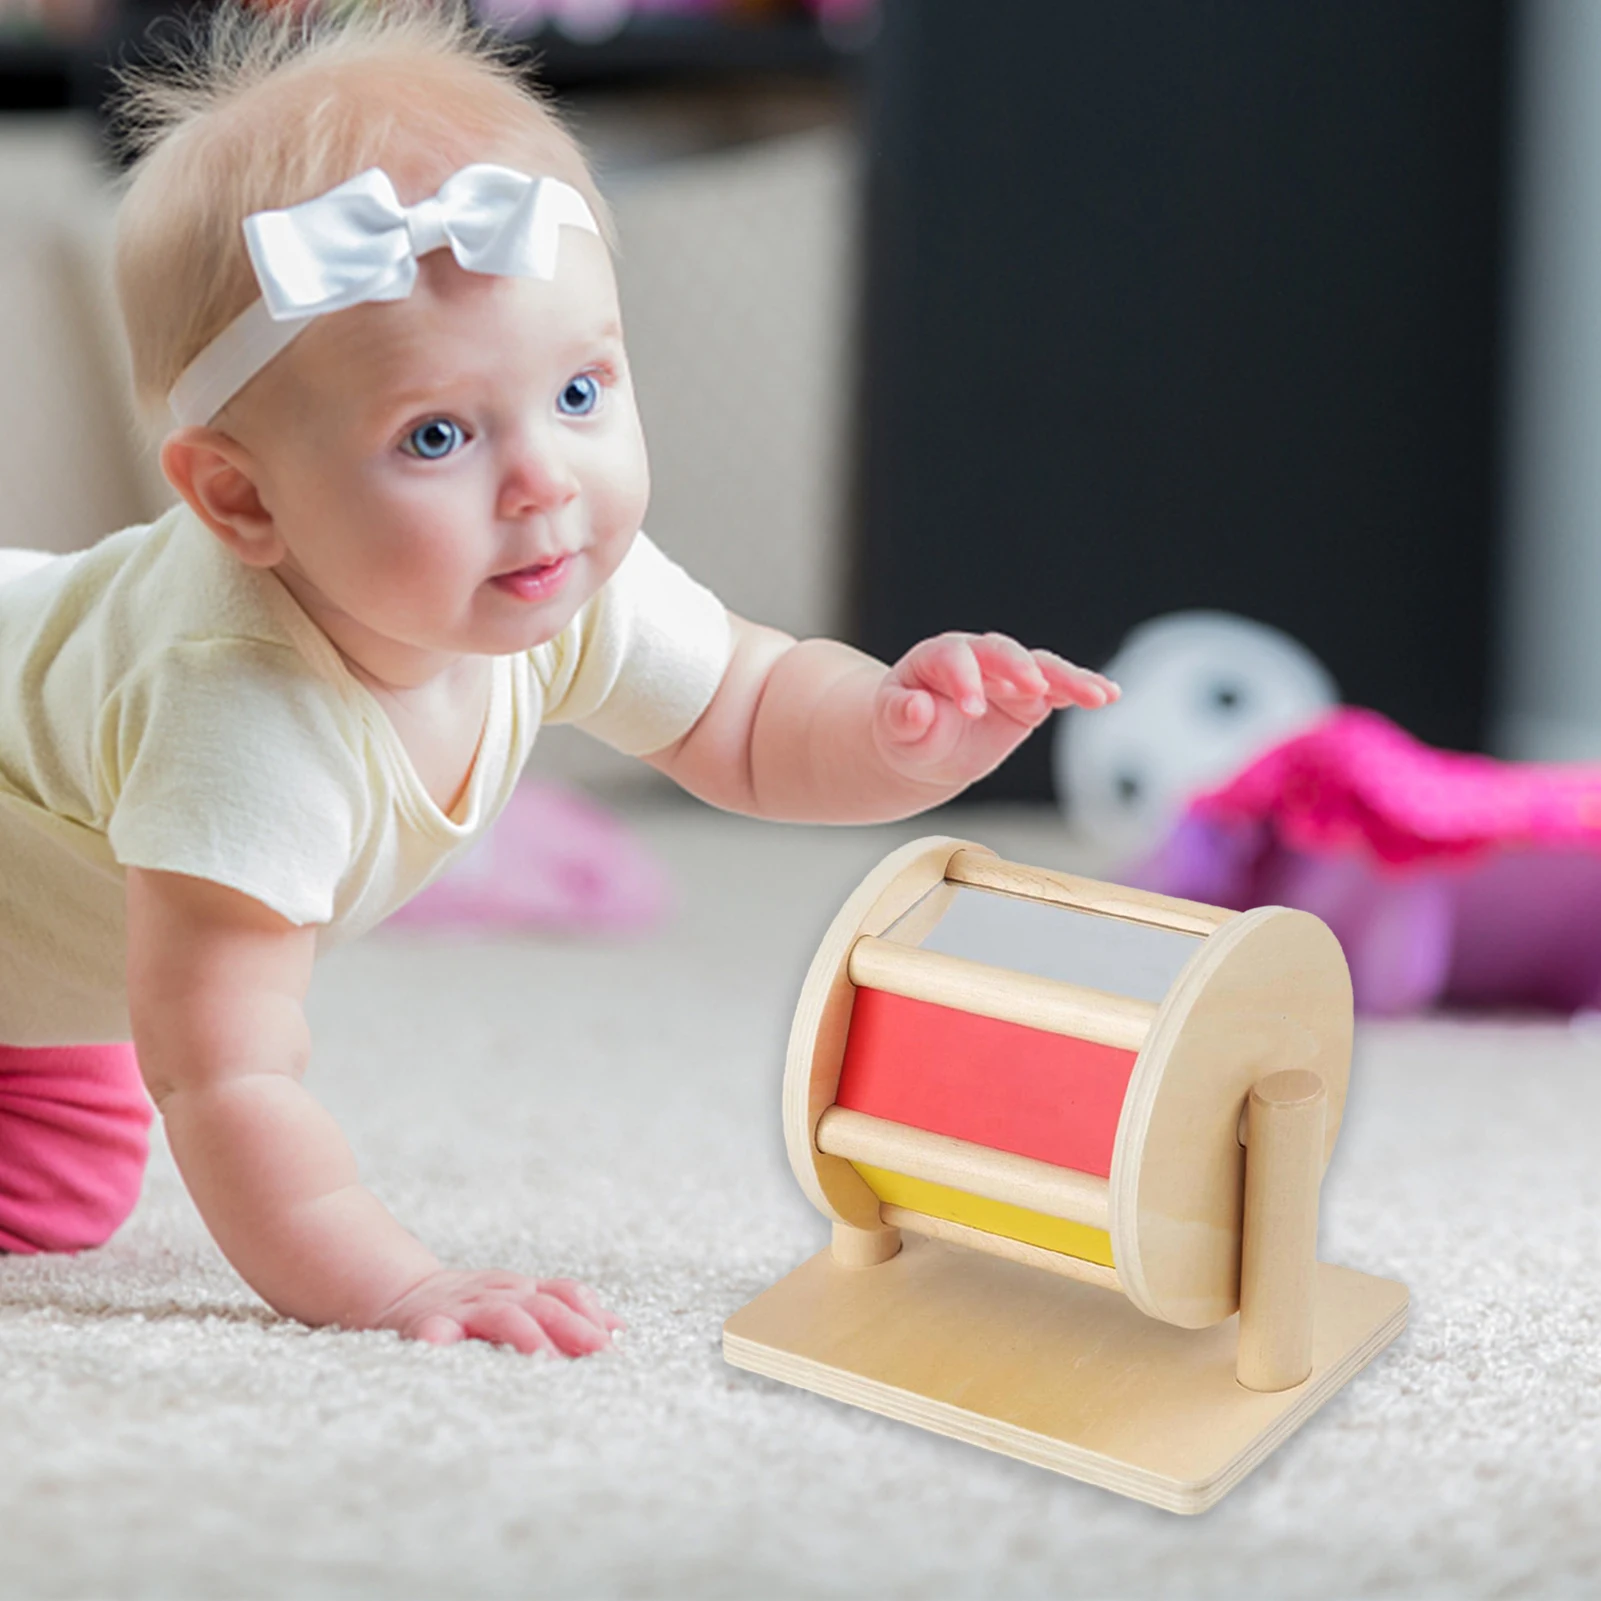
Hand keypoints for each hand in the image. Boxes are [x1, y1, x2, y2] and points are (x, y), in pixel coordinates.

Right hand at [372, 1268, 624, 1355]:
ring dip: (527, 1337)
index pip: (565, 1294)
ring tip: (548, 1361)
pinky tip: (447, 1351)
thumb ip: (564, 1313)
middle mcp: (497, 1294)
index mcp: (521, 1291)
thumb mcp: (519, 1302)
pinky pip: (433, 1332)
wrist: (399, 1292)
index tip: (616, 1346)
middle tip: (601, 1356)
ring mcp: (462, 1308)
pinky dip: (440, 1340)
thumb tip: (617, 1328)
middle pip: (543, 1305)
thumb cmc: (471, 1308)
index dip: (591, 1316)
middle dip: (574, 1328)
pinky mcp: (424, 1325)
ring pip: (500, 1316)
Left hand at [874, 632, 1117, 789]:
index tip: (970, 711)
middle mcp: (977, 658)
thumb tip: (916, 707)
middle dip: (1018, 668)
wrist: (927, 748)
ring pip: (1040, 667)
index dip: (964, 681)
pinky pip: (1060, 688)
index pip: (953, 659)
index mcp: (936, 659)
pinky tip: (1110, 695)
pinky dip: (1084, 690)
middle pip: (1001, 651)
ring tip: (1097, 695)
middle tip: (1033, 687)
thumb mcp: (894, 728)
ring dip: (1068, 678)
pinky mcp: (1032, 696)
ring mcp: (1008, 675)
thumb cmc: (906, 733)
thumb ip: (902, 716)